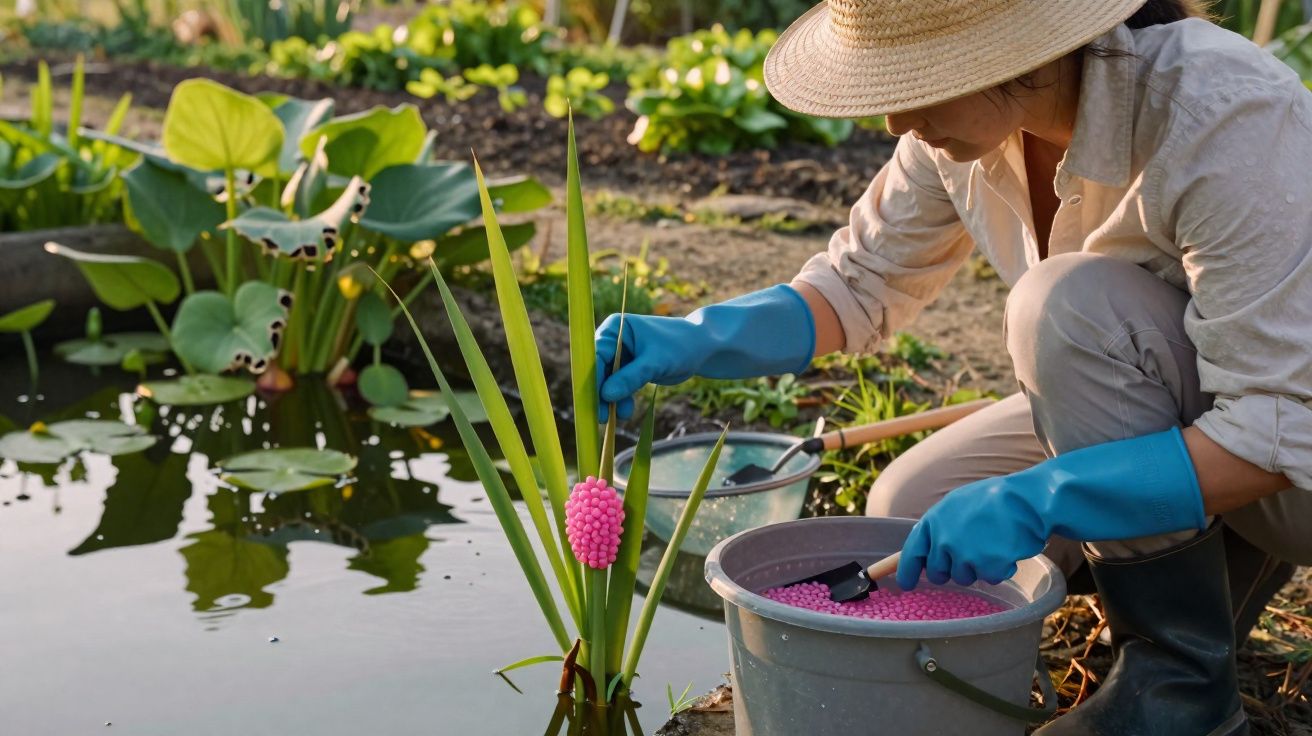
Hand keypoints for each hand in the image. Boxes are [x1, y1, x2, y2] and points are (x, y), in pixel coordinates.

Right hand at [594, 284, 814, 418]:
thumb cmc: (681, 346)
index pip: (596, 356)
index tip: (592, 403)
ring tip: (619, 417)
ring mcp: (620, 354)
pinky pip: (618, 386)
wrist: (703, 347)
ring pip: (607, 381)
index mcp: (616, 328)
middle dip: (600, 393)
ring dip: (611, 400)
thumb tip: (605, 395)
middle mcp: (614, 339)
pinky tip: (625, 413)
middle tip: (600, 418)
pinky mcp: (629, 368)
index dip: (592, 380)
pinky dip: (621, 399)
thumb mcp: (655, 362)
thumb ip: (630, 377)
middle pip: (597, 370)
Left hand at [895, 427, 1206, 589]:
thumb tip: (929, 550)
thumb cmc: (1002, 501)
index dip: (907, 568)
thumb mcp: (965, 504)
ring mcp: (964, 550)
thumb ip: (945, 525)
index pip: (914, 548)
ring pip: (965, 576)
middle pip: (940, 570)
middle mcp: (945, 535)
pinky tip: (1009, 551)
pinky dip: (1001, 569)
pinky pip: (990, 577)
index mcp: (938, 516)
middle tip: (972, 556)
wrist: (1033, 500)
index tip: (905, 582)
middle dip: (952, 570)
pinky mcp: (985, 563)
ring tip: (996, 544)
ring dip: (980, 567)